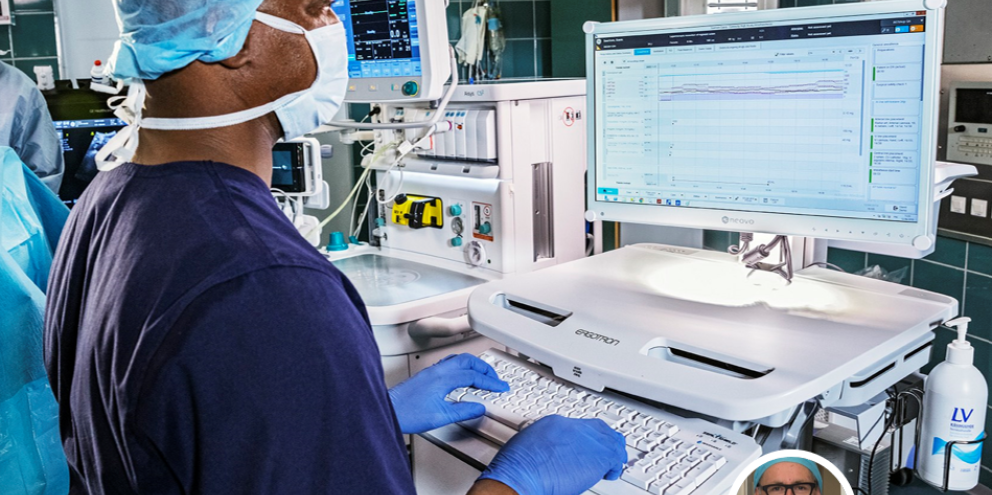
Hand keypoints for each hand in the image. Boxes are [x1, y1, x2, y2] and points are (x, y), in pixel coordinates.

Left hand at [388, 353, 508, 433]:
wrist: (388, 410)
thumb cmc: (407, 413)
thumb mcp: (440, 416)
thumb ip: (463, 411)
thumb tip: (479, 407)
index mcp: (443, 378)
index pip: (474, 375)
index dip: (490, 382)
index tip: (501, 387)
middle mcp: (438, 370)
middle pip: (468, 361)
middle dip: (485, 369)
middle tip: (495, 380)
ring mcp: (431, 370)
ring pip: (459, 360)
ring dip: (474, 366)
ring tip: (483, 376)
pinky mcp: (427, 375)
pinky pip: (450, 364)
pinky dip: (462, 367)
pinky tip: (463, 377)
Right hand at [478, 415, 626, 494]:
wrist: (522, 473)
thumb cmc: (518, 465)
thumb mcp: (528, 442)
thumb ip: (544, 444)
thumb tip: (548, 451)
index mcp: (556, 423)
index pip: (580, 426)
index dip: (587, 437)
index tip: (587, 446)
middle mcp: (574, 427)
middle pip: (599, 429)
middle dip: (604, 440)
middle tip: (607, 452)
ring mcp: (588, 440)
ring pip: (611, 441)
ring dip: (613, 452)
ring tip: (612, 464)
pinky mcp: (599, 456)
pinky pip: (615, 459)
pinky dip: (614, 467)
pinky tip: (610, 474)